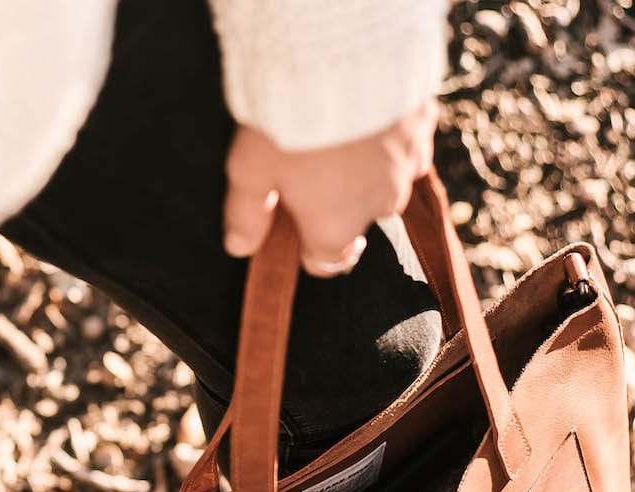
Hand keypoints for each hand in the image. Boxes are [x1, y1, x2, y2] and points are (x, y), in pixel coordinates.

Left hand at [223, 99, 436, 275]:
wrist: (343, 55)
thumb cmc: (289, 121)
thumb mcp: (250, 171)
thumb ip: (247, 214)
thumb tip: (239, 247)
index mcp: (336, 228)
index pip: (327, 261)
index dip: (308, 248)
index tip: (295, 224)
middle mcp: (380, 207)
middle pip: (356, 218)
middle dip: (336, 202)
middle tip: (309, 165)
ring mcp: (409, 167)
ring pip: (385, 181)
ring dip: (365, 169)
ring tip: (338, 136)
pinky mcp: (426, 127)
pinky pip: (406, 144)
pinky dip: (386, 137)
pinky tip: (364, 114)